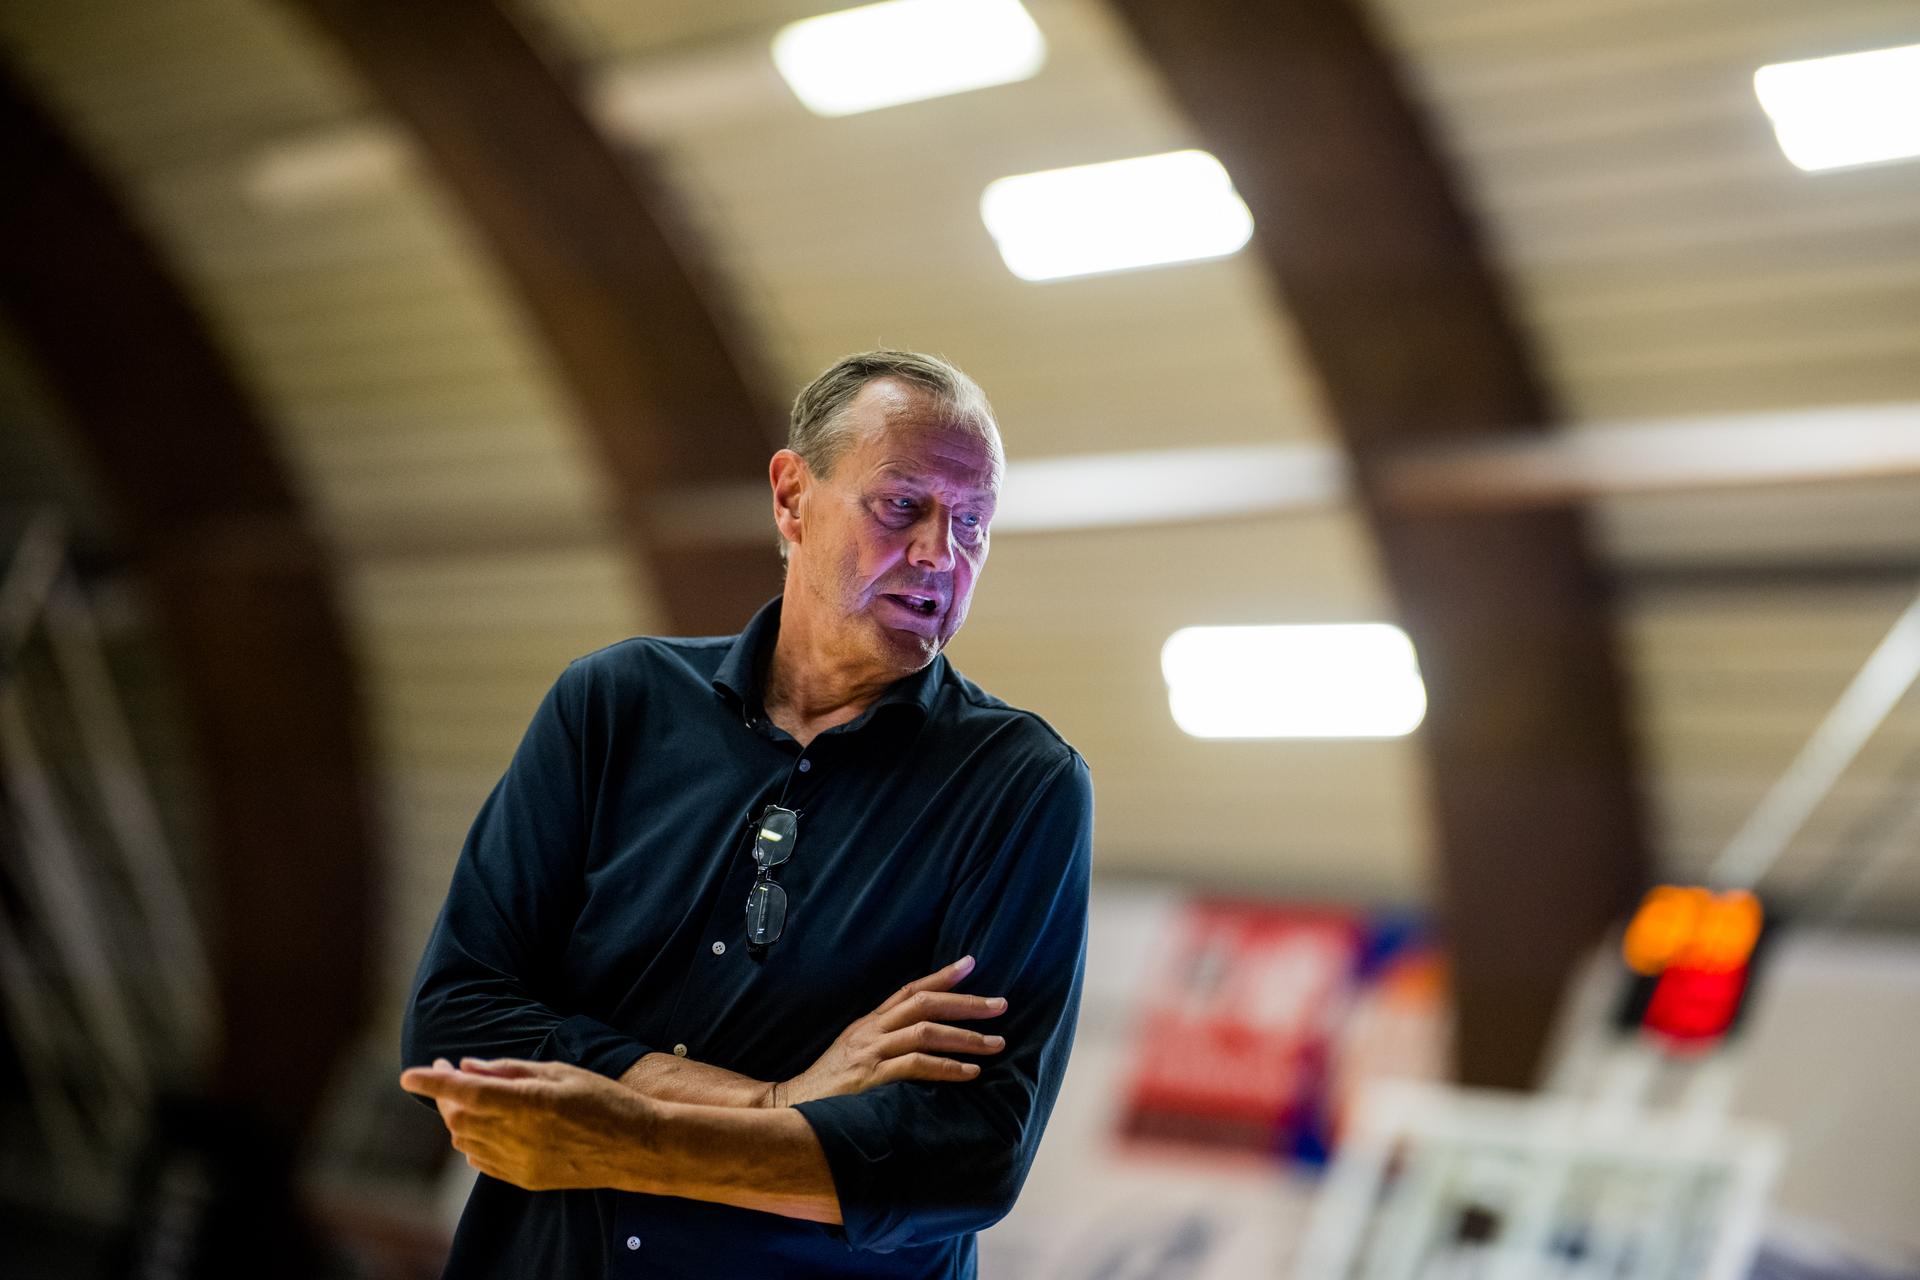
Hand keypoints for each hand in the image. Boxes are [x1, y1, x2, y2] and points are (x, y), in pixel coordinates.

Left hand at [400, 1057, 656, 1190]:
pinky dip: (472, 1141)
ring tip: (470, 1095)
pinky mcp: (524, 1179)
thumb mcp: (560, 1071)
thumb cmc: (603, 1099)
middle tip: (448, 1070)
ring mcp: (518, 1162)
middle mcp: (516, 1135)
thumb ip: (510, 1069)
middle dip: (446, 1094)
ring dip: (459, 1116)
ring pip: (465, 1139)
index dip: (433, 1082)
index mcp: (527, 1102)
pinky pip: (481, 1161)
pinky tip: (484, 1126)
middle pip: (458, 1116)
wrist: (636, 1147)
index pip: (465, 1091)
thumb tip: (468, 1066)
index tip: (409, 1074)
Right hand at [775, 955, 1007, 1106]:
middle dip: (966, 1003)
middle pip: (925, 1004)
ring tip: (996, 1043)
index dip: (942, 976)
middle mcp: (871, 1031)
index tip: (972, 963)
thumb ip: (884, 1043)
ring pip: (925, 1032)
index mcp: (869, 1023)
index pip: (909, 990)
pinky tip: (970, 1073)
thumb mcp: (855, 1054)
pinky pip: (916, 1066)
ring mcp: (871, 1053)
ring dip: (965, 1037)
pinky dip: (946, 1068)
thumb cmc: (828, 1087)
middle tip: (1001, 1005)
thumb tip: (923, 1039)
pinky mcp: (871, 1079)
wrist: (790, 1108)